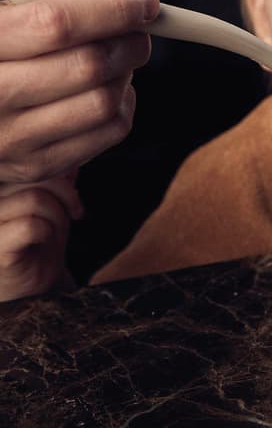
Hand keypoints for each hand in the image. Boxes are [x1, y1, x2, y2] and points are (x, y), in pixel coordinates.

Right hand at [0, 0, 159, 183]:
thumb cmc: (7, 46)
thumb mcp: (22, 8)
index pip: (56, 23)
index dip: (112, 7)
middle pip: (88, 65)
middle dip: (130, 39)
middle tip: (139, 27)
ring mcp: (11, 139)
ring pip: (104, 102)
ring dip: (128, 72)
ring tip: (119, 55)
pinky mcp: (37, 166)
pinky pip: (109, 132)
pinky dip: (123, 103)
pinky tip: (108, 87)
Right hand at [0, 174, 81, 301]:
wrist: (26, 298)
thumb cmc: (35, 253)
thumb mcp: (50, 211)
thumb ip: (55, 186)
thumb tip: (71, 162)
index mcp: (1, 190)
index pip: (30, 167)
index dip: (59, 180)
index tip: (74, 202)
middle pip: (34, 178)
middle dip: (64, 197)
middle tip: (74, 217)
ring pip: (34, 199)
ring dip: (57, 217)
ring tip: (54, 235)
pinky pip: (30, 225)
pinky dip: (46, 233)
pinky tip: (42, 244)